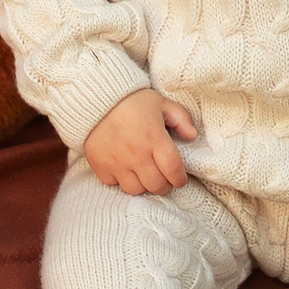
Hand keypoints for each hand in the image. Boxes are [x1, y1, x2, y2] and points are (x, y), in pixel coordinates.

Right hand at [82, 88, 198, 195]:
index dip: (180, 179)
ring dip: (143, 185)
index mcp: (154, 138)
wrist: (96, 99)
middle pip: (156, 185)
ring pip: (136, 190)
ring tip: (144, 175)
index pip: (173, 170)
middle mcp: (136, 154)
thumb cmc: (132, 102)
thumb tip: (192, 135)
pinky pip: (114, 184)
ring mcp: (117, 162)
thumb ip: (181, 118)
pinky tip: (125, 169)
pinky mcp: (100, 166)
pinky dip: (121, 181)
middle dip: (164, 185)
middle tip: (164, 179)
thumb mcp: (160, 103)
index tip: (179, 178)